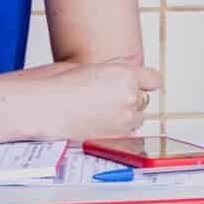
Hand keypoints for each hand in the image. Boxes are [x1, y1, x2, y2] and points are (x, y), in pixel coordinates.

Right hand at [45, 58, 163, 137]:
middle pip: (144, 99)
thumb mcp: (95, 67)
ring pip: (138, 118)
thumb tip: (130, 68)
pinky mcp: (118, 136)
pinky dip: (119, 130)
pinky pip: (128, 133)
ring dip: (127, 115)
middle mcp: (130, 96)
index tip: (146, 85)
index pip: (154, 80)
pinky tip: (101, 123)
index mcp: (126, 75)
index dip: (148, 83)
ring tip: (103, 112)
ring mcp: (125, 118)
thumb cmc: (64, 86)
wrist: (48, 108)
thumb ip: (119, 68)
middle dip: (131, 99)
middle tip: (109, 99)